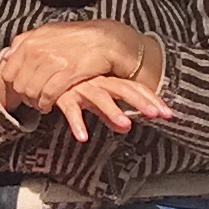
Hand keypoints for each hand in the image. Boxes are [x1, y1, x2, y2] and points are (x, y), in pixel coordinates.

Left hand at [0, 21, 147, 114]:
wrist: (103, 40)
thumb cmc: (75, 38)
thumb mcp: (47, 33)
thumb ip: (24, 42)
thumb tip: (7, 55)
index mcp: (30, 42)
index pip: (8, 72)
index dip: (11, 86)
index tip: (18, 91)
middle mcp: (39, 51)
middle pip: (19, 85)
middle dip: (23, 97)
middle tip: (30, 101)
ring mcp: (53, 62)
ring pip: (32, 92)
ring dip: (34, 102)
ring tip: (40, 104)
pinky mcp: (67, 73)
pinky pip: (48, 95)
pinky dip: (45, 104)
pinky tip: (48, 106)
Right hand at [50, 72, 173, 143]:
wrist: (41, 71)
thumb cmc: (71, 86)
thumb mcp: (92, 100)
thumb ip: (109, 114)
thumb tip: (126, 129)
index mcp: (108, 81)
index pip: (135, 87)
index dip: (151, 99)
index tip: (168, 113)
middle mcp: (97, 81)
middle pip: (123, 89)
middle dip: (141, 102)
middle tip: (156, 115)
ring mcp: (81, 87)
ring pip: (100, 97)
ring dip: (113, 111)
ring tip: (126, 124)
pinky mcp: (63, 96)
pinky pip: (71, 109)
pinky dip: (77, 122)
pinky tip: (83, 136)